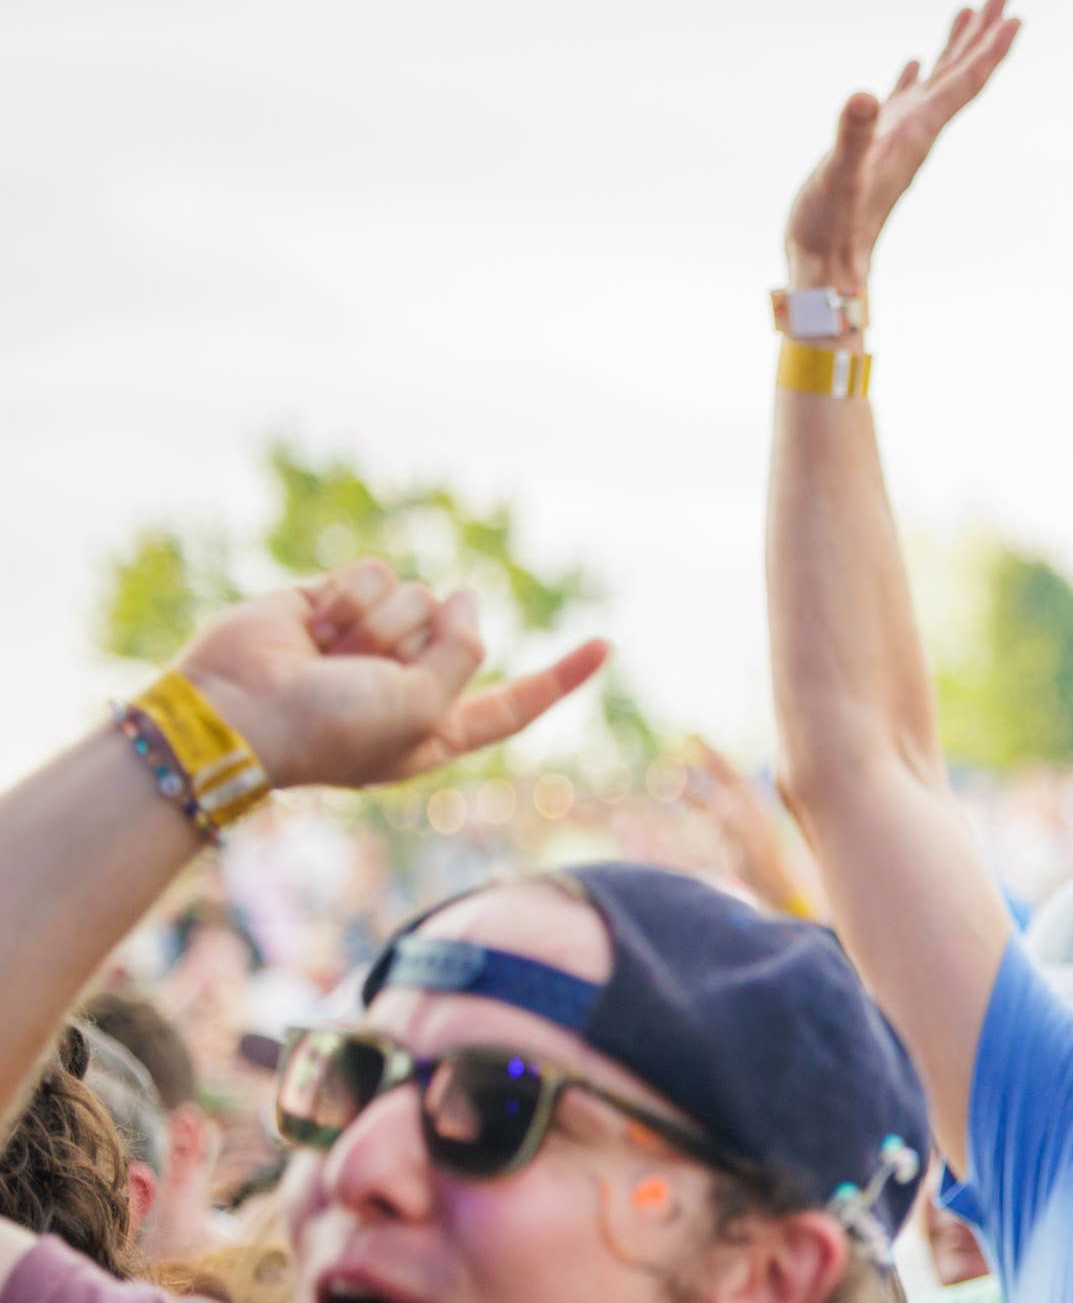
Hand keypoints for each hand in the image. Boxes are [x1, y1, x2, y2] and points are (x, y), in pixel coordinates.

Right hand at [189, 561, 606, 791]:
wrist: (238, 709)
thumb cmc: (332, 728)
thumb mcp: (422, 709)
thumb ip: (463, 653)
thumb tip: (467, 597)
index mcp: (438, 727)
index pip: (516, 700)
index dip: (561, 675)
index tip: (604, 644)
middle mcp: (410, 683)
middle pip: (460, 633)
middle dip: (417, 646)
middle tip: (361, 676)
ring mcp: (373, 641)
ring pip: (419, 597)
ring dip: (378, 626)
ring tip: (330, 656)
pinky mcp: (336, 602)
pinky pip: (374, 574)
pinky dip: (346, 600)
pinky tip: (311, 627)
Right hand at [784, 0, 1022, 293]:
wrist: (827, 269)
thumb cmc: (833, 226)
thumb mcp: (840, 174)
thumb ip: (853, 135)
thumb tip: (866, 95)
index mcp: (915, 132)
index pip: (962, 83)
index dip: (988, 50)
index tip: (1013, 16)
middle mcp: (916, 133)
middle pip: (959, 76)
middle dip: (981, 36)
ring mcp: (897, 140)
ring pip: (936, 84)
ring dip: (954, 49)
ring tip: (968, 13)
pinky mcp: (875, 149)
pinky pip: (903, 102)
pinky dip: (913, 78)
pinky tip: (914, 64)